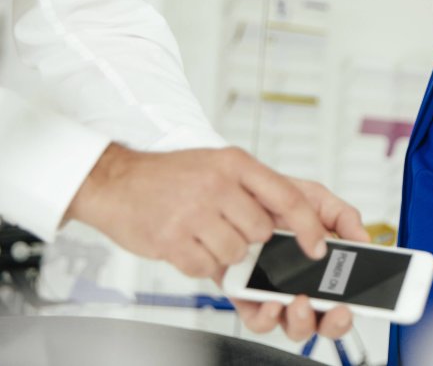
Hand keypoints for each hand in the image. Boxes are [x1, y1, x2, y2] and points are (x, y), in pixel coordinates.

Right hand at [66, 144, 337, 277]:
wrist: (116, 180)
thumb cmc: (172, 175)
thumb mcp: (219, 164)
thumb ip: (255, 188)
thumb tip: (293, 222)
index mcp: (236, 164)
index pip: (288, 198)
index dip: (308, 227)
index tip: (317, 247)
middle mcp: (216, 185)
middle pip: (261, 232)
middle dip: (251, 240)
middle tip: (228, 228)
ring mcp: (192, 213)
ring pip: (235, 253)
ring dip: (224, 253)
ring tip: (204, 234)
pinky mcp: (171, 240)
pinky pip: (205, 267)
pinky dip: (200, 263)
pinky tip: (188, 244)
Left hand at [227, 177, 368, 340]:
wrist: (234, 199)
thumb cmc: (276, 201)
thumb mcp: (316, 199)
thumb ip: (343, 216)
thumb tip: (363, 238)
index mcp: (324, 267)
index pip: (345, 298)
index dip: (352, 308)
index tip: (352, 303)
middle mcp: (303, 287)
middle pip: (324, 320)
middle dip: (333, 322)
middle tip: (336, 309)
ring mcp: (276, 296)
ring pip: (295, 325)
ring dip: (302, 320)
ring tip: (301, 301)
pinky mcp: (247, 299)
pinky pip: (259, 321)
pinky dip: (267, 317)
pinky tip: (272, 303)